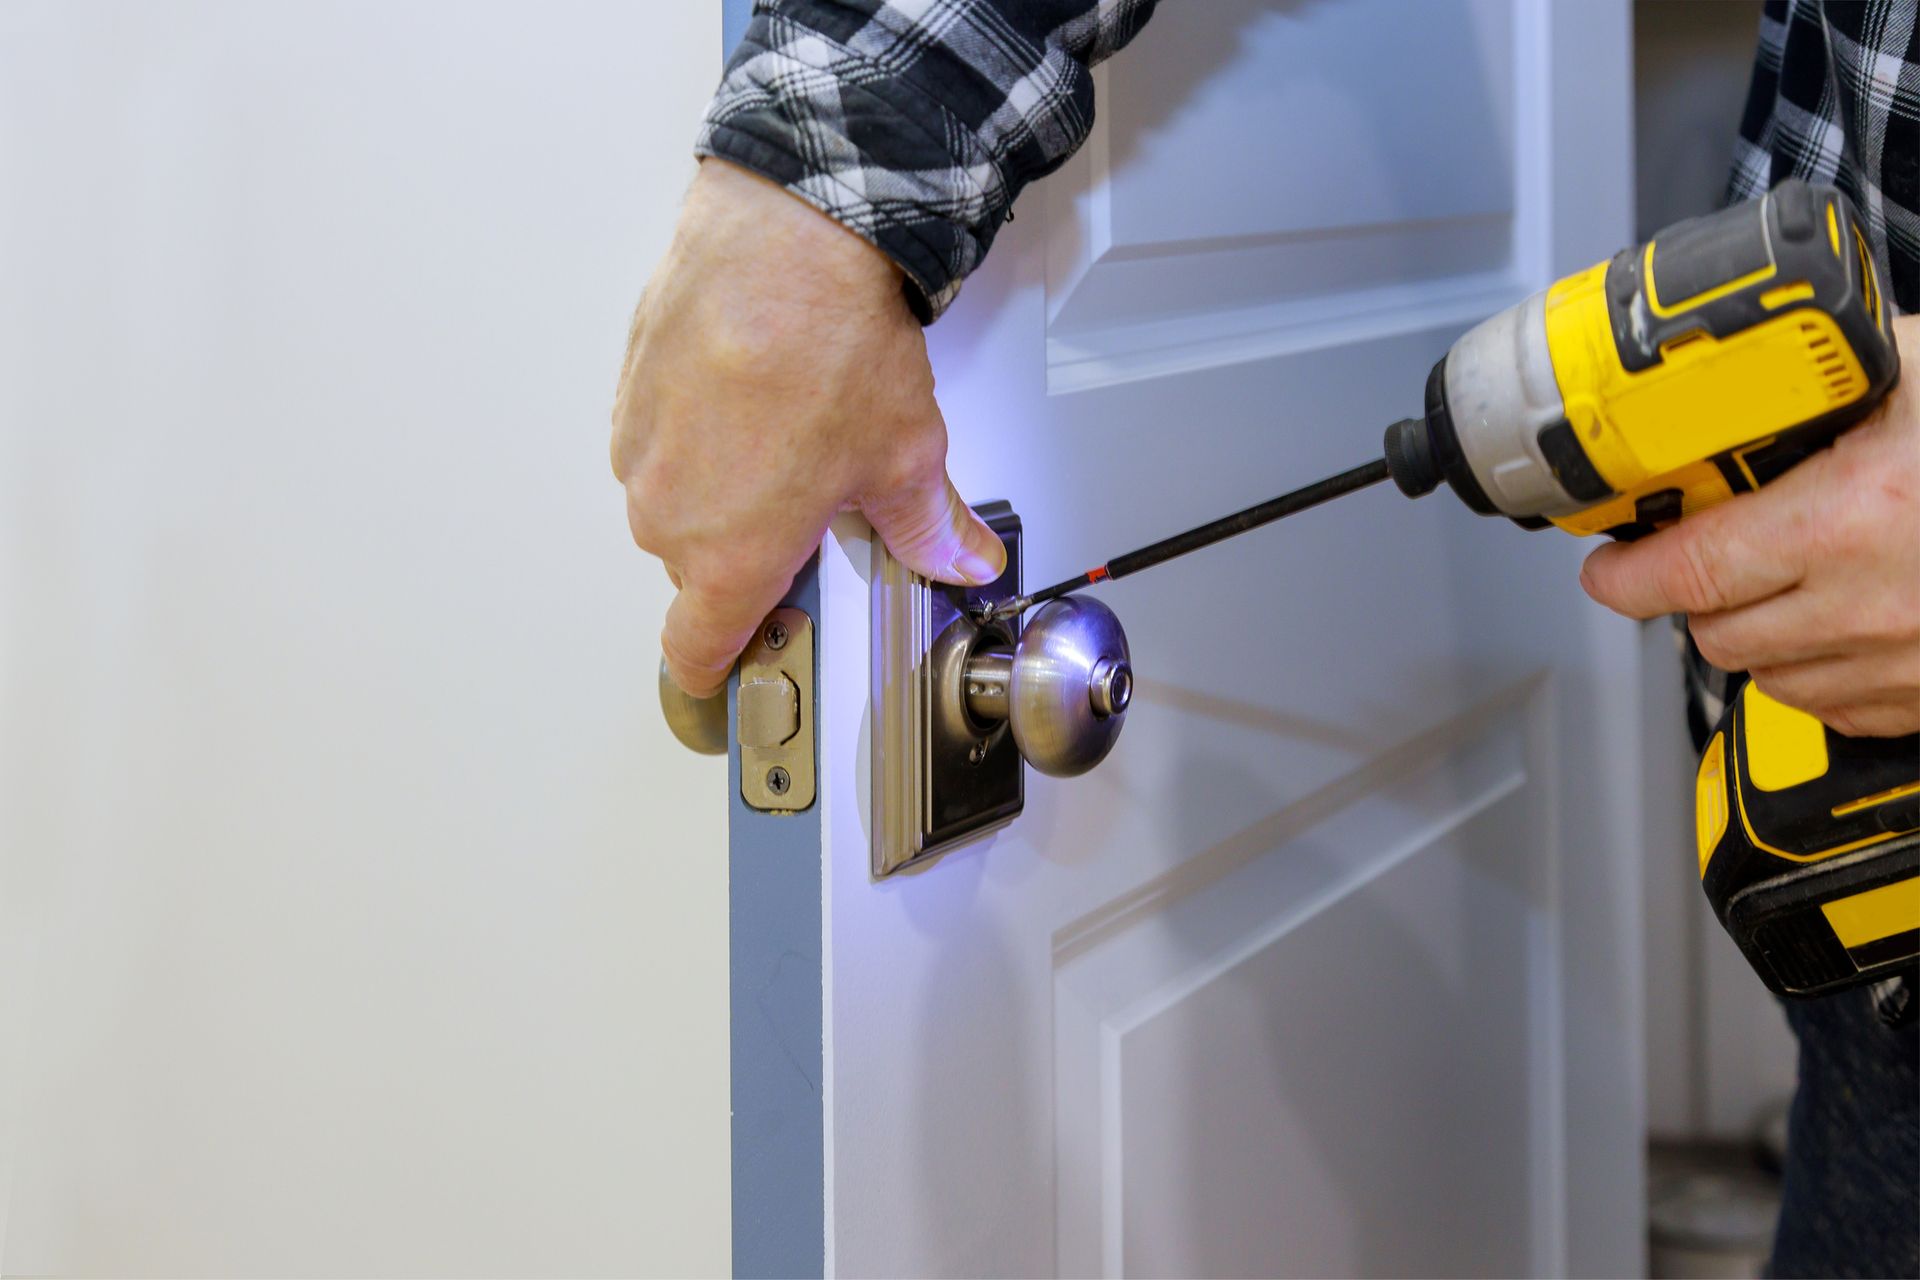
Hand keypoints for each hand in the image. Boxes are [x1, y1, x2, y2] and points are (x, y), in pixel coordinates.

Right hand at [612, 160, 1005, 696]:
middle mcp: (671, 515)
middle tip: (801, 511)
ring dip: (718, 487)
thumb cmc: (828, 345)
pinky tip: (748, 397)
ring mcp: (640, 452)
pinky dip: (694, 432)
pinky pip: (657, 441)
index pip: (695, 652)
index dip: (711, 672)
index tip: (724, 672)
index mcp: (732, 555)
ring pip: (676, 502)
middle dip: (745, 552)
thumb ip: (928, 527)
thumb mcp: (904, 455)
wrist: (785, 236)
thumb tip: (959, 555)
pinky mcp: (628, 395)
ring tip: (781, 439)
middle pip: (698, 570)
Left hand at [1580, 314, 1919, 736]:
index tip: (1606, 566)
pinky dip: (1818, 674)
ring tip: (1776, 585)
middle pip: (1714, 633)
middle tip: (1698, 555)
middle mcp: (1872, 606)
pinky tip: (1839, 623)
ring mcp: (1909, 665)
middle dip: (1690, 595)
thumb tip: (1750, 372)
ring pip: (1771, 680)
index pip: (1683, 570)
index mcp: (1849, 519)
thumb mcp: (1917, 370)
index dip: (1624, 574)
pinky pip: (1839, 709)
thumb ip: (1826, 378)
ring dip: (1754, 637)